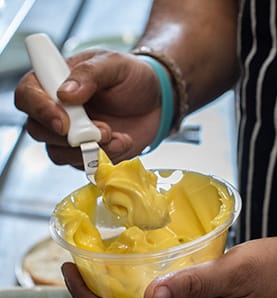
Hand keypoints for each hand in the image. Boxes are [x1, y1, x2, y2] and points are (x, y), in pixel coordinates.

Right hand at [14, 49, 161, 166]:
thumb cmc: (133, 77)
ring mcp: (72, 135)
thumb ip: (89, 75)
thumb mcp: (114, 65)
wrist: (159, 100)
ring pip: (59, 153)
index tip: (62, 122)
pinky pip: (85, 164)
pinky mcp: (89, 153)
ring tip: (115, 134)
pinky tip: (123, 141)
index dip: (39, 110)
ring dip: (88, 150)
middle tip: (102, 130)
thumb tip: (65, 94)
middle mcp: (57, 110)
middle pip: (38, 130)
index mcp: (54, 82)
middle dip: (70, 136)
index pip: (28, 96)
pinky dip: (105, 157)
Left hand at [63, 237, 276, 297]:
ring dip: (126, 293)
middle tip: (86, 260)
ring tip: (117, 261)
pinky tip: (159, 273)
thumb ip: (195, 284)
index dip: (87, 297)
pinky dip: (153, 295)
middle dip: (100, 293)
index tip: (68, 270)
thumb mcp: (238, 270)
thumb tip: (151, 295)